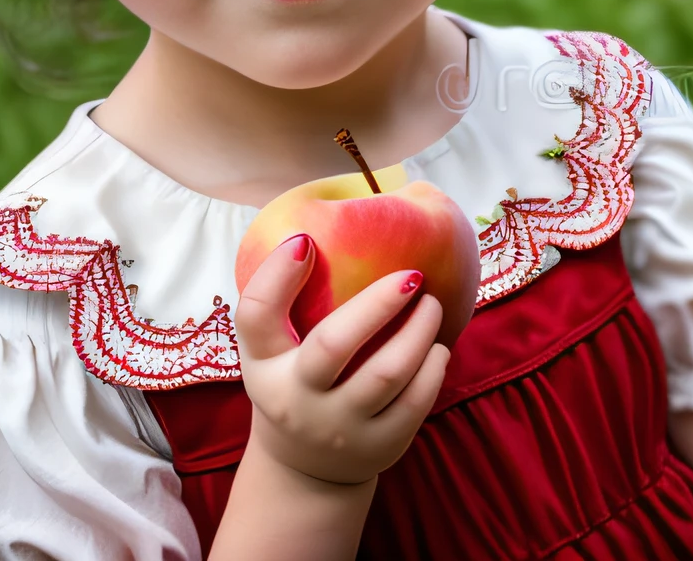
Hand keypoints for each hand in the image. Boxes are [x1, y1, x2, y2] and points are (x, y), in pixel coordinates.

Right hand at [235, 234, 451, 484]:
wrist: (306, 468)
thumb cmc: (295, 383)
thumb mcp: (273, 351)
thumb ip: (285, 301)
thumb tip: (318, 224)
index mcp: (264, 366)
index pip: (255, 318)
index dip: (276, 277)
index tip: (305, 240)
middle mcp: (296, 398)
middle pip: (333, 345)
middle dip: (378, 303)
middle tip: (412, 275)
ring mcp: (339, 426)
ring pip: (387, 372)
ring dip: (419, 330)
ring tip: (432, 304)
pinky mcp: (379, 445)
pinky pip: (417, 399)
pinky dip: (434, 365)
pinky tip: (436, 346)